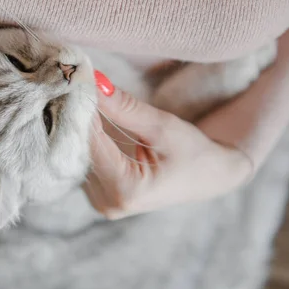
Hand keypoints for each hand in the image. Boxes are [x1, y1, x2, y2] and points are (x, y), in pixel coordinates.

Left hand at [83, 73, 253, 219]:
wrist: (209, 178)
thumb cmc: (193, 153)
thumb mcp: (162, 126)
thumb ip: (125, 107)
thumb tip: (96, 84)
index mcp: (127, 190)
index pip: (93, 145)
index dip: (83, 113)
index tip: (79, 83)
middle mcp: (110, 203)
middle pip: (82, 153)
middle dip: (80, 120)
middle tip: (80, 86)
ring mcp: (103, 204)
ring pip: (80, 159)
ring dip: (81, 130)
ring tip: (85, 101)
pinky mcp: (100, 198)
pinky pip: (85, 164)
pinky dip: (87, 142)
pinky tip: (89, 121)